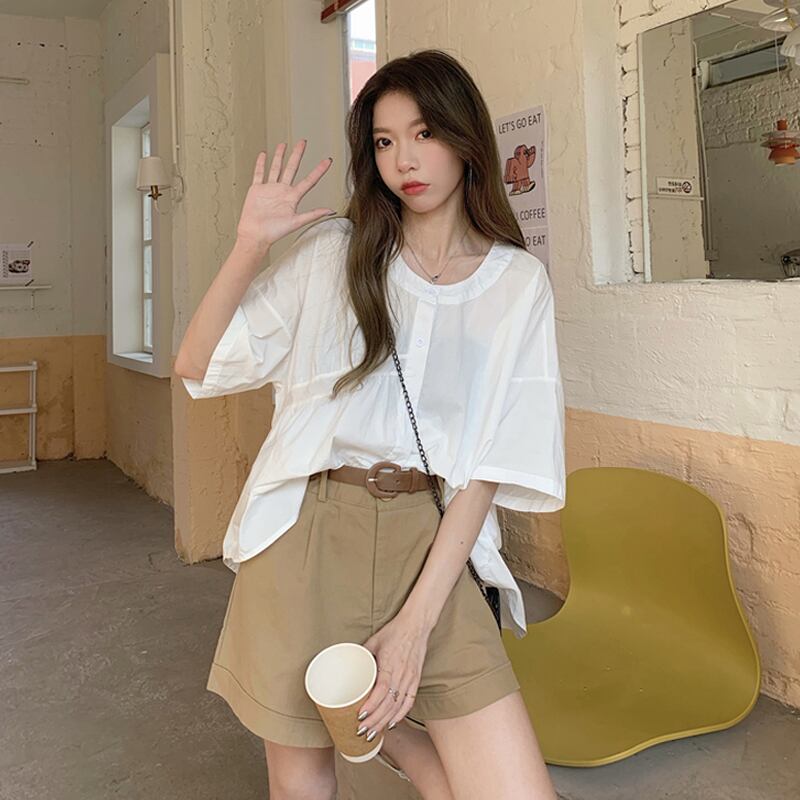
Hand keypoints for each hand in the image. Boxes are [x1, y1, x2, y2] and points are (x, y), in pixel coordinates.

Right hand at [236, 140, 334, 250]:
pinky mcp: (257, 190)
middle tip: (303, 142)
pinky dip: (260, 164)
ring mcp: (269, 189)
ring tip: (284, 145)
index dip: (319, 171)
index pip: (309, 181)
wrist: (255, 235)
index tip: (327, 161)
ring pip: (276, 168)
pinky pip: (259, 174)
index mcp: (292, 198)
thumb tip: (330, 211)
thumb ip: (313, 214)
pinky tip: (263, 155)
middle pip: (291, 168)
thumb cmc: (275, 232)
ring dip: (280, 156)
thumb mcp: (296, 222)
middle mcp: (282, 191)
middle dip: (297, 155)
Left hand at [357, 612, 429, 739]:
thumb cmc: (394, 631)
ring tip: (374, 733)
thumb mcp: (374, 641)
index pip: (381, 691)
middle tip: (362, 732)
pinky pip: (409, 702)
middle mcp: (401, 674)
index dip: (371, 706)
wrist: (416, 625)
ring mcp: (410, 678)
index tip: (360, 716)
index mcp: (390, 664)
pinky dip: (401, 715)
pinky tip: (392, 723)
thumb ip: (363, 655)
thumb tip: (350, 666)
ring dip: (385, 722)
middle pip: (388, 704)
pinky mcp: (416, 680)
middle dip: (375, 721)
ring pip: (398, 706)